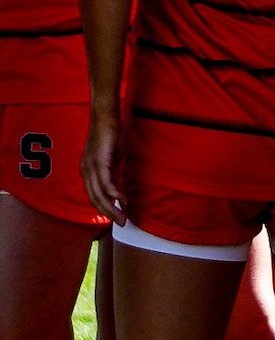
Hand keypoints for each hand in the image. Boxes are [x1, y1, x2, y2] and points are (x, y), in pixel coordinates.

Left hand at [83, 109, 124, 224]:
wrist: (105, 116)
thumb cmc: (111, 135)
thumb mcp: (115, 158)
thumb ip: (117, 173)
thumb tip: (122, 189)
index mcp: (88, 171)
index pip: (94, 196)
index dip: (104, 208)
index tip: (117, 217)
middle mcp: (86, 172)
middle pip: (95, 199)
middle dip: (108, 213)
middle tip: (121, 223)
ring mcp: (91, 167)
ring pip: (99, 194)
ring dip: (111, 207)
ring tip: (123, 216)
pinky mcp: (100, 161)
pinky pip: (105, 182)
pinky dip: (113, 193)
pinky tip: (122, 200)